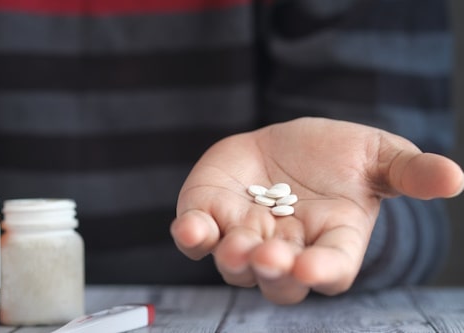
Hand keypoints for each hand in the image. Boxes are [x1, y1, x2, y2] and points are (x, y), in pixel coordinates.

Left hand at [171, 117, 463, 303]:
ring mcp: (245, 238)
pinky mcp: (211, 218)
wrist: (288, 144)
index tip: (313, 269)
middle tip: (272, 258)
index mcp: (331, 241)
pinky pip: (197, 238)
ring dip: (233, 259)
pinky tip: (192, 225)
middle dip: (275, 272)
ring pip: (235, 266)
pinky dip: (192, 235)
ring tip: (236, 244)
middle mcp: (287, 250)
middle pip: (279, 281)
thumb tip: (456, 178)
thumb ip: (409, 172)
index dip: (322, 273)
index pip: (331, 269)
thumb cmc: (338, 155)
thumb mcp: (378, 155)